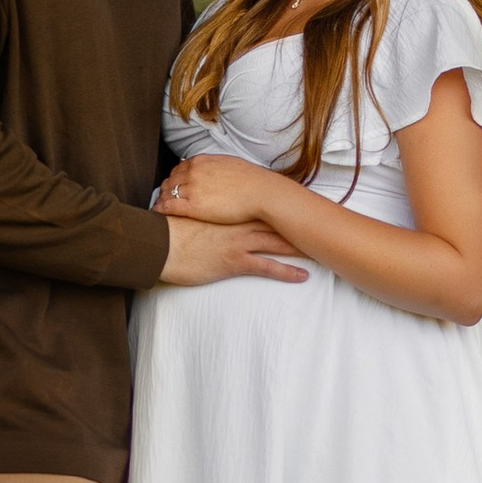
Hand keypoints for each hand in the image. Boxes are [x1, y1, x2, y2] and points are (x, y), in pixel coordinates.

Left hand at [156, 155, 279, 227]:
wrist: (260, 192)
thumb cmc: (251, 180)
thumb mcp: (229, 164)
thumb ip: (214, 166)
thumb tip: (210, 167)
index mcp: (201, 161)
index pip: (179, 169)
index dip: (175, 179)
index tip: (173, 186)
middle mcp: (193, 172)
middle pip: (170, 180)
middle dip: (165, 189)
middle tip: (162, 198)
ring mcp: (191, 188)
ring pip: (167, 193)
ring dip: (161, 199)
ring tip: (158, 206)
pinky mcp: (192, 206)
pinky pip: (168, 206)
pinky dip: (160, 209)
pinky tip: (157, 213)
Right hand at [161, 215, 309, 287]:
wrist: (161, 244)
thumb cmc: (171, 231)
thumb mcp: (193, 216)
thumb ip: (207, 211)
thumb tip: (213, 208)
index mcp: (229, 213)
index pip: (262, 207)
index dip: (282, 208)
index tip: (300, 206)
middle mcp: (239, 225)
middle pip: (276, 223)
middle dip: (298, 225)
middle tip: (320, 226)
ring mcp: (239, 243)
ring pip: (277, 243)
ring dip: (299, 247)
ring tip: (320, 249)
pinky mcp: (236, 262)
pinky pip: (267, 268)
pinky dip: (287, 272)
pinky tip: (302, 276)